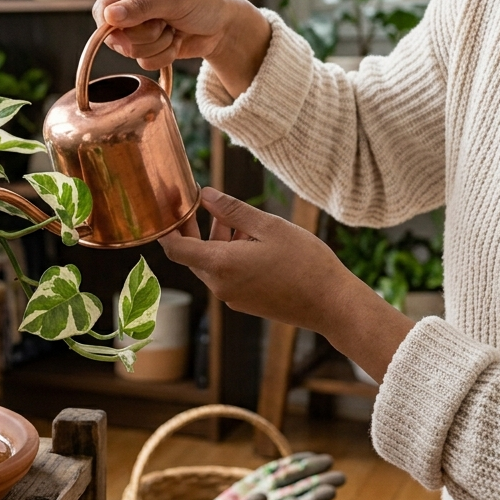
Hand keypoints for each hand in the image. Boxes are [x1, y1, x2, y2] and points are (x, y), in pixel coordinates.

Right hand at [93, 0, 271, 95]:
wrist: (224, 24)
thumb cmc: (203, 0)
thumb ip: (141, 7)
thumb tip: (108, 15)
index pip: (103, 7)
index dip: (111, 26)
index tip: (126, 35)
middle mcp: (128, 0)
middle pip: (113, 34)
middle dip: (144, 35)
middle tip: (165, 23)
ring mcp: (136, 25)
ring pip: (129, 50)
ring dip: (157, 45)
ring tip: (173, 29)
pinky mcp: (146, 44)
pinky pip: (142, 62)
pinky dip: (163, 56)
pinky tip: (176, 40)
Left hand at [159, 188, 414, 382]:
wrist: (331, 304)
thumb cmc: (305, 262)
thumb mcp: (268, 226)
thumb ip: (231, 210)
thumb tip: (204, 195)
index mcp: (220, 265)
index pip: (175, 249)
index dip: (167, 228)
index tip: (170, 208)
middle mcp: (220, 285)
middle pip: (193, 255)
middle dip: (197, 228)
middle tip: (204, 203)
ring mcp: (232, 297)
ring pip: (211, 264)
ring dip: (217, 241)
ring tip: (238, 219)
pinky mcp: (245, 302)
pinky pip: (226, 275)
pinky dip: (230, 256)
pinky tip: (251, 240)